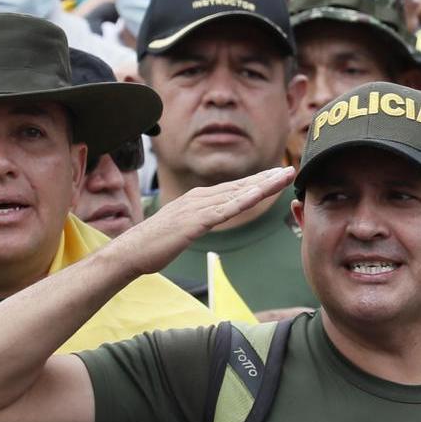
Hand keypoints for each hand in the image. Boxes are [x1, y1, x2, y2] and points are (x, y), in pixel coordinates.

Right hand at [110, 167, 294, 274]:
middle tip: (289, 169)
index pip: (233, 188)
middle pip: (240, 186)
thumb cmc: (154, 244)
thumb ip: (196, 220)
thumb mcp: (181, 228)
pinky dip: (243, 201)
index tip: (276, 175)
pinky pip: (224, 211)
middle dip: (266, 178)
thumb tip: (207, 220)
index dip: (257, 181)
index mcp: (197, 199)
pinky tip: (259, 195)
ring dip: (262, 185)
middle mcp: (199, 198)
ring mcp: (197, 209)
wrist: (131, 251)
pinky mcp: (195, 223)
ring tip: (283, 177)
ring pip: (237, 194)